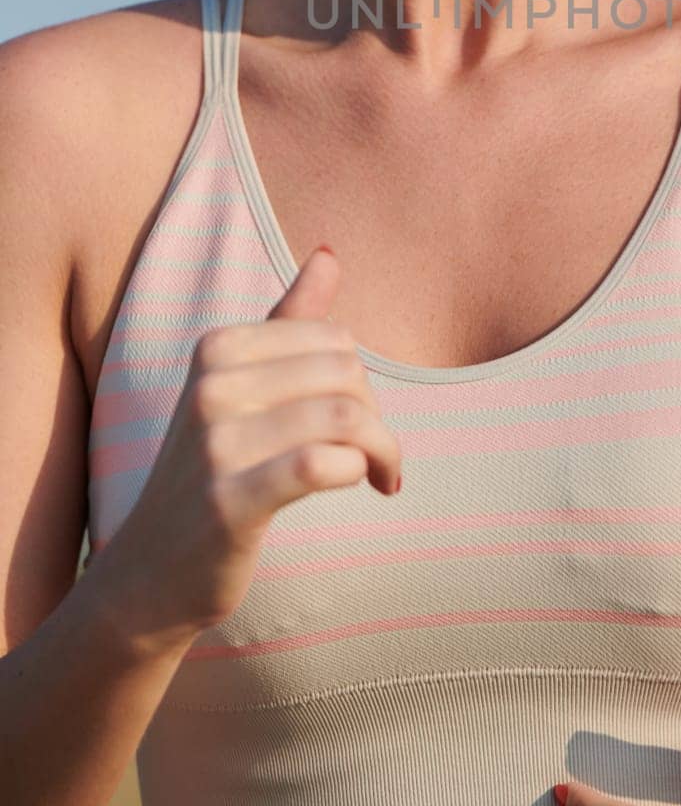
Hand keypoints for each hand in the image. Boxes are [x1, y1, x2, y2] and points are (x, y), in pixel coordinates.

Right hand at [94, 246, 402, 654]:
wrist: (147, 575)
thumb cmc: (209, 473)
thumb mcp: (239, 388)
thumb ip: (288, 320)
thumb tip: (329, 254)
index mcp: (217, 349)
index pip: (332, 337)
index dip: (361, 380)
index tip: (362, 421)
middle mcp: (210, 386)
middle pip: (344, 372)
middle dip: (375, 414)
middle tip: (375, 453)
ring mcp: (215, 444)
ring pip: (343, 416)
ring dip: (382, 448)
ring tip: (383, 473)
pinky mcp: (229, 501)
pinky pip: (321, 464)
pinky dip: (358, 471)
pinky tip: (361, 486)